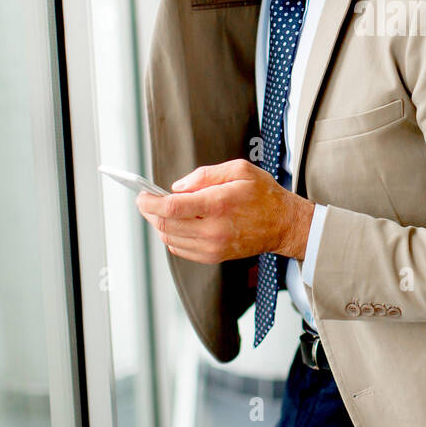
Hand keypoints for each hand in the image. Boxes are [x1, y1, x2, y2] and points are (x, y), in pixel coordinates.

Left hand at [135, 159, 314, 263]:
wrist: (283, 225)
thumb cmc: (263, 195)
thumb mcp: (239, 170)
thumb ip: (205, 174)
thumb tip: (177, 187)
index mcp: (218, 204)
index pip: (171, 208)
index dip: (150, 202)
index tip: (142, 196)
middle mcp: (213, 229)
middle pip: (165, 224)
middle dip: (150, 212)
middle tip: (147, 201)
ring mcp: (212, 246)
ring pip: (170, 238)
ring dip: (160, 224)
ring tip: (163, 210)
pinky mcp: (213, 256)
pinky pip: (180, 249)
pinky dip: (172, 236)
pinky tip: (178, 224)